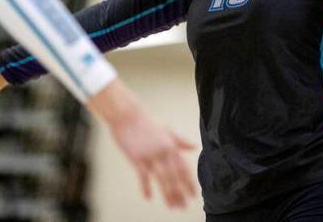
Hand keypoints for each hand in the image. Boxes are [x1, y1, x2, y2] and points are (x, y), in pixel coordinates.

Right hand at [89, 81, 197, 208]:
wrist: (128, 116)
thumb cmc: (146, 123)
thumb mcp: (167, 131)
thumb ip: (180, 141)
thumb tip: (194, 147)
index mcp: (171, 146)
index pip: (184, 168)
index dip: (189, 182)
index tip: (194, 195)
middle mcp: (163, 152)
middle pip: (175, 177)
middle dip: (180, 193)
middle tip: (184, 207)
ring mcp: (150, 155)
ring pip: (162, 179)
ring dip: (168, 194)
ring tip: (173, 207)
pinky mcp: (137, 158)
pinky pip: (143, 176)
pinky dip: (146, 187)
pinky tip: (148, 198)